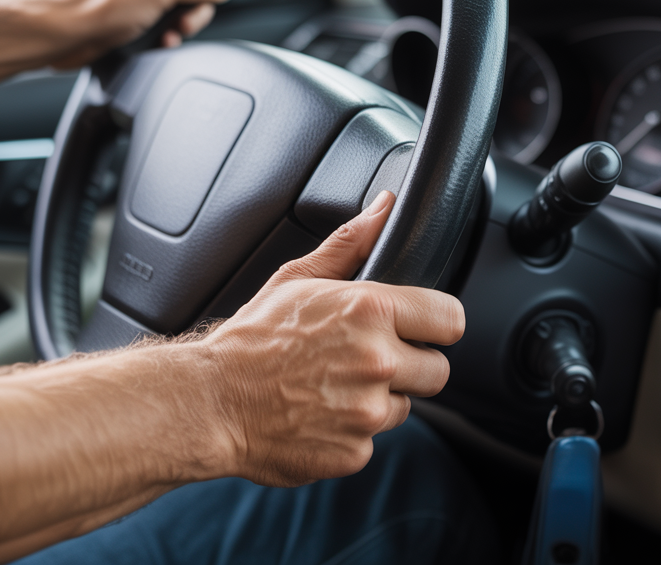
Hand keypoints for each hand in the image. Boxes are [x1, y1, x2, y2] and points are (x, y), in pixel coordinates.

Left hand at [36, 0, 236, 67]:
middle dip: (190, 7)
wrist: (60, 33)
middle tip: (184, 21)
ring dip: (176, 22)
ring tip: (168, 34)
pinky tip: (158, 40)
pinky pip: (153, 16)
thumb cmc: (96, 4)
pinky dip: (159, 30)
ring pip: (171, 1)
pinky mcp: (121, 6)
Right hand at [195, 191, 464, 486]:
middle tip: (367, 359)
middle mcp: (377, 362)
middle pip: (438, 370)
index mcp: (370, 311)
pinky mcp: (355, 452)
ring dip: (379, 399)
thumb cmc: (250, 340)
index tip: (419, 327)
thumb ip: (351, 243)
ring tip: (333, 385)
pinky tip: (319, 413)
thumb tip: (385, 207)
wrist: (210, 402)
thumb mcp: (298, 280)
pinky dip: (352, 431)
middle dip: (410, 365)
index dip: (435, 323)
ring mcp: (367, 412)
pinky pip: (373, 439)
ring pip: (405, 406)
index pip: (450, 319)